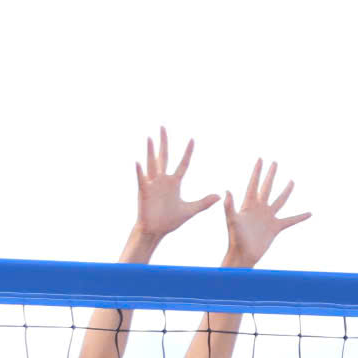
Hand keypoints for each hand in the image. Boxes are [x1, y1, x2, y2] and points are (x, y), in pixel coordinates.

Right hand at [133, 128, 218, 242]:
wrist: (156, 231)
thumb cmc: (170, 220)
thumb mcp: (189, 210)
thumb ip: (204, 202)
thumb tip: (219, 196)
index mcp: (174, 183)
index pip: (183, 164)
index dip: (187, 153)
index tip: (192, 139)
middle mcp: (163, 180)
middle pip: (164, 157)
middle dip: (164, 142)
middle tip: (163, 127)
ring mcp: (152, 185)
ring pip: (152, 164)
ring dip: (151, 151)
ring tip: (150, 138)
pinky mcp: (144, 192)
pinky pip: (142, 180)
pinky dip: (140, 171)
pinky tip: (138, 162)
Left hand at [222, 158, 309, 266]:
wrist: (243, 254)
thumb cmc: (235, 238)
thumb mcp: (232, 221)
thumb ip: (229, 206)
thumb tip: (227, 191)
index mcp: (248, 204)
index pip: (253, 184)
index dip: (257, 171)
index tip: (261, 159)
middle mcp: (259, 208)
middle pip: (267, 187)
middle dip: (271, 175)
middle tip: (275, 162)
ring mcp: (268, 217)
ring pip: (279, 200)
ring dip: (286, 191)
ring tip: (291, 181)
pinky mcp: (275, 228)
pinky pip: (290, 220)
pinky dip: (300, 217)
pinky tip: (309, 213)